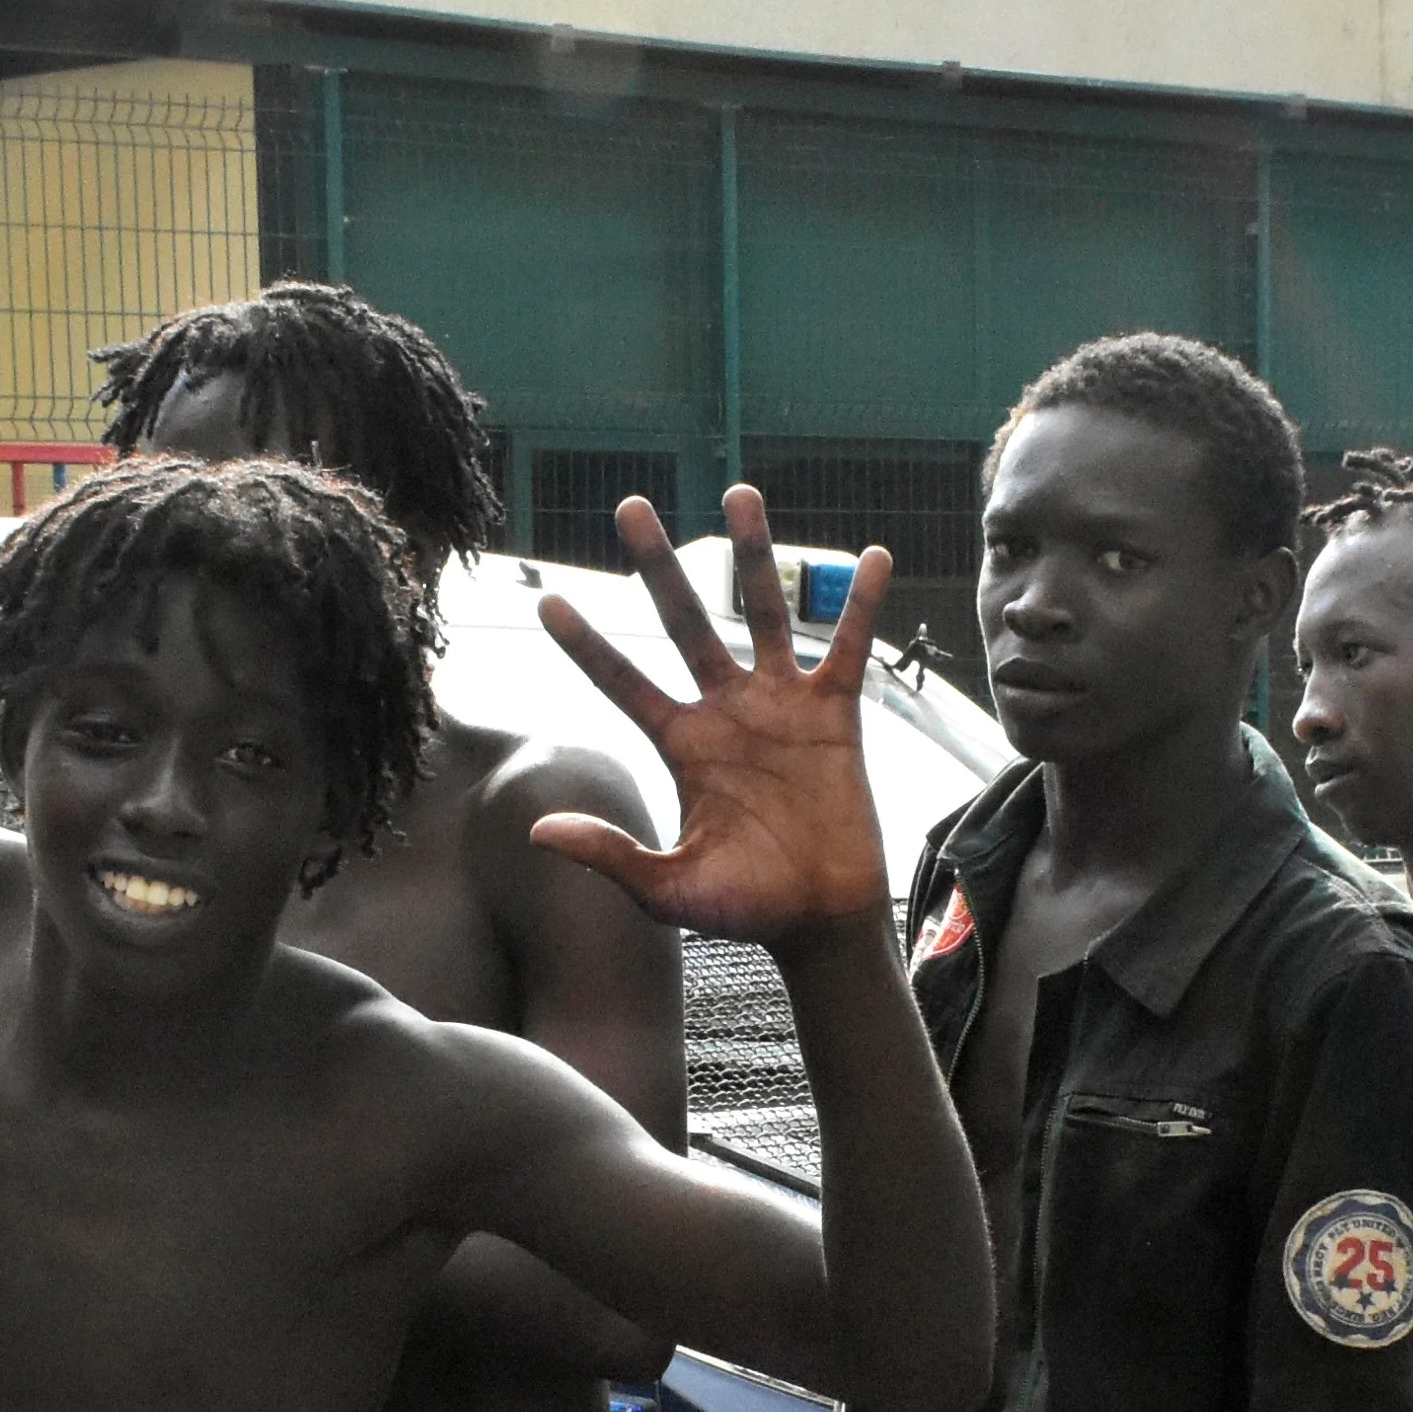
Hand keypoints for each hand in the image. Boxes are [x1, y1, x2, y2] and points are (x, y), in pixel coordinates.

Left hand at [531, 488, 899, 953]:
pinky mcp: (836, 715)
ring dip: (752, 556)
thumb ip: (610, 854)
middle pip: (684, 622)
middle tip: (629, 506)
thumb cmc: (743, 907)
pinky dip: (859, 605)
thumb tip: (539, 832)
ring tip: (739, 492)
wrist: (818, 919)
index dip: (586, 645)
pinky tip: (872, 556)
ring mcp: (780, 705)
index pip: (621, 681)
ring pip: (762, 613)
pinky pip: (847, 649)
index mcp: (680, 744)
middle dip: (657, 566)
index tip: (546, 601)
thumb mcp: (667, 889)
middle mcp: (725, 711)